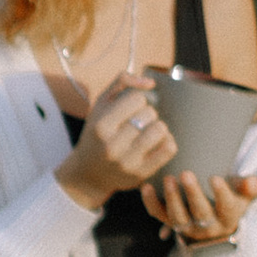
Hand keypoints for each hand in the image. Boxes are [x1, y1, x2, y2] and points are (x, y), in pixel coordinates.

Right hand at [56, 72, 179, 208]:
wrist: (88, 174)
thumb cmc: (97, 134)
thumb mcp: (100, 104)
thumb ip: (122, 82)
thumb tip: (150, 82)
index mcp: (101, 125)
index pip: (138, 98)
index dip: (138, 100)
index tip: (130, 108)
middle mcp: (112, 145)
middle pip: (150, 113)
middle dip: (148, 113)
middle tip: (140, 120)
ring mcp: (127, 162)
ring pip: (160, 129)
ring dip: (158, 126)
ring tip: (150, 129)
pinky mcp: (140, 173)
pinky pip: (168, 149)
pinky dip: (168, 140)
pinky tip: (158, 141)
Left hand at [143, 167, 256, 247]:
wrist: (216, 223)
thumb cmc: (233, 199)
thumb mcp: (245, 194)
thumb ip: (251, 186)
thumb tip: (251, 182)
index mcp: (228, 217)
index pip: (227, 207)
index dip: (221, 194)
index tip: (215, 178)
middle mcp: (208, 227)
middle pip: (200, 214)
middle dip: (192, 194)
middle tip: (186, 173)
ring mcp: (188, 226)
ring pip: (178, 218)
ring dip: (171, 199)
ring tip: (168, 179)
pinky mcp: (171, 223)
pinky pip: (159, 216)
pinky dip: (151, 203)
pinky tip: (146, 186)